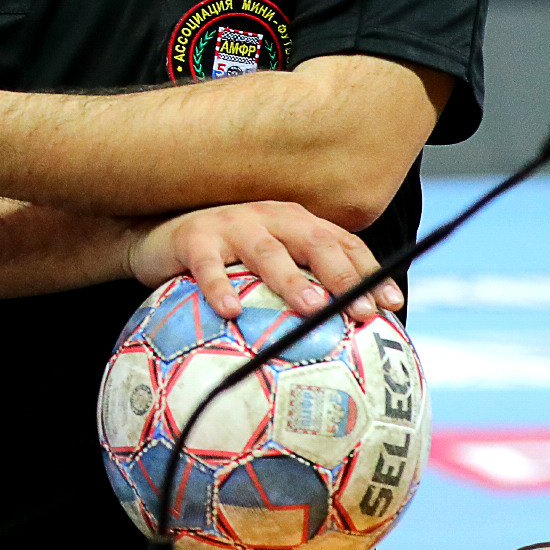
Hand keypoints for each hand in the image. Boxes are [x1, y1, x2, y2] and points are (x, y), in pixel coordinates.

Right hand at [127, 200, 402, 323]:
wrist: (158, 234)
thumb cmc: (225, 257)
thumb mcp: (267, 262)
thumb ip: (302, 282)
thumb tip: (348, 332)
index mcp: (295, 222)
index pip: (342, 243)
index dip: (369, 272)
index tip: (391, 306)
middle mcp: (269, 217)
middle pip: (314, 242)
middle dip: (342, 275)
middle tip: (361, 310)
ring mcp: (232, 224)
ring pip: (267, 251)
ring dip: (290, 279)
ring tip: (310, 306)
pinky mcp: (195, 238)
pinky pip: (208, 266)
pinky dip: (220, 286)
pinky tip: (230, 312)